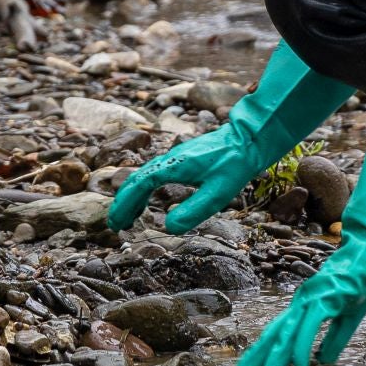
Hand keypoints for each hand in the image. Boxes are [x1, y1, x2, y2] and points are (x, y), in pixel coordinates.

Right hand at [105, 126, 258, 233]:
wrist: (249, 138)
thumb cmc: (235, 165)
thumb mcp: (217, 194)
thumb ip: (193, 211)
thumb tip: (167, 227)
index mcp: (174, 166)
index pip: (140, 184)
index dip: (125, 204)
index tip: (117, 222)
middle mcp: (170, 159)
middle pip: (137, 180)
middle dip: (123, 203)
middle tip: (116, 225)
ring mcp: (175, 157)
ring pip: (144, 176)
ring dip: (133, 197)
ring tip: (128, 218)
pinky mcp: (182, 158)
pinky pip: (155, 173)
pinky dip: (145, 189)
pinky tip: (148, 200)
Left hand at [236, 238, 365, 365]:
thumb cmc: (360, 283)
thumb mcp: (347, 318)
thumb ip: (334, 339)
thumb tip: (323, 361)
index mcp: (304, 305)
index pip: (279, 330)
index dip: (263, 348)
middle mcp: (302, 301)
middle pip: (276, 331)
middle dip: (259, 355)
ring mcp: (312, 298)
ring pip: (288, 331)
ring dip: (277, 356)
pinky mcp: (326, 298)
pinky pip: (310, 327)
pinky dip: (303, 346)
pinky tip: (300, 365)